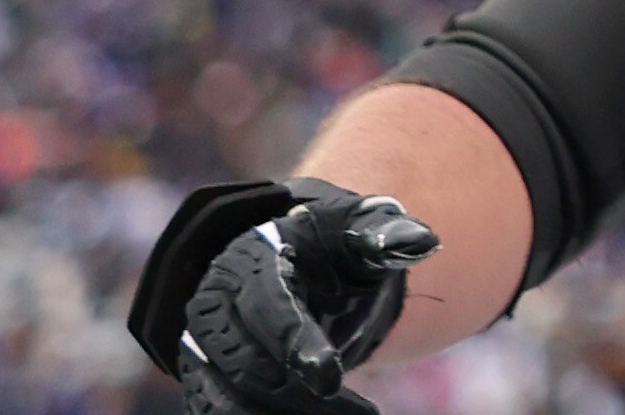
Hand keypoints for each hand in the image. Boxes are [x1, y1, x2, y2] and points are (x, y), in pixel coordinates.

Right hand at [167, 181, 436, 412]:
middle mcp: (213, 309)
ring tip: (352, 414)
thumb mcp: (353, 228)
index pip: (267, 306)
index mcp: (247, 262)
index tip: (330, 377)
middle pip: (248, 365)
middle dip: (301, 395)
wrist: (287, 258)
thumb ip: (383, 234)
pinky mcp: (204, 379)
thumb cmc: (327, 243)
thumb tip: (422, 239)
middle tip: (361, 412)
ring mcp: (201, 348)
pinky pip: (221, 411)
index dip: (296, 341)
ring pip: (230, 401)